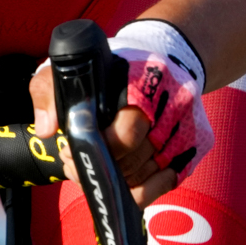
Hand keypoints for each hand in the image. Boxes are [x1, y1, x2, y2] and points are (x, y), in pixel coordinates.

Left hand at [29, 21, 212, 207]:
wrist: (167, 54)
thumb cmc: (113, 65)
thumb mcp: (73, 65)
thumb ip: (50, 91)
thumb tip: (48, 130)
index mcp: (144, 80)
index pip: (127, 130)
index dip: (97, 148)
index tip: (71, 149)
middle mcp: (173, 104)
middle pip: (135, 158)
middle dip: (100, 167)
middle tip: (75, 162)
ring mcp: (188, 126)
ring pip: (148, 175)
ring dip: (116, 181)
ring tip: (92, 169)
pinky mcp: (197, 143)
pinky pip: (167, 182)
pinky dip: (141, 190)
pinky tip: (119, 182)